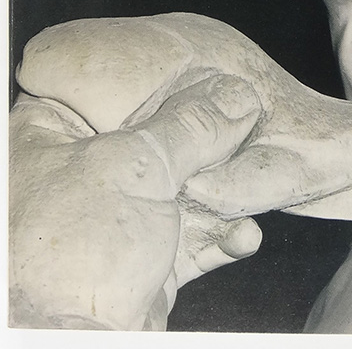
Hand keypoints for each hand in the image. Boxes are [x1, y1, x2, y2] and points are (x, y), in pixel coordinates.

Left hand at [10, 74, 260, 330]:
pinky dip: (221, 237)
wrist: (75, 348)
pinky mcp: (140, 266)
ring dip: (222, 194)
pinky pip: (191, 239)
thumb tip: (236, 96)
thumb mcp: (135, 165)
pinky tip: (245, 234)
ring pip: (181, 190)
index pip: (114, 89)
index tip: (215, 76)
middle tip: (248, 128)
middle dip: (208, 141)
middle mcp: (77, 173)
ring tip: (255, 184)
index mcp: (50, 133)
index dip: (168, 82)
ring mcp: (109, 221)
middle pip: (157, 139)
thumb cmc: (71, 253)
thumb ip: (190, 126)